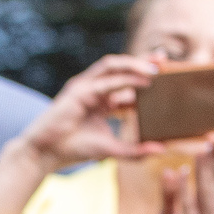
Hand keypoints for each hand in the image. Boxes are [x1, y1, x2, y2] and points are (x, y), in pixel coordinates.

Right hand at [15, 53, 165, 174]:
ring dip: (136, 64)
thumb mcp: (111, 150)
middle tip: (166, 61)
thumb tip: (161, 149)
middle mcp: (95, 89)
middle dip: (143, 62)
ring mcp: (86, 87)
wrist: (46, 152)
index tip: (167, 76)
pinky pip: (106, 80)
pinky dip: (126, 78)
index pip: (127, 83)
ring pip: (113, 66)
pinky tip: (144, 80)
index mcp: (102, 100)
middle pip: (122, 69)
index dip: (146, 78)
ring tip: (157, 68)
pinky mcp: (79, 90)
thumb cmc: (75, 149)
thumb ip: (135, 151)